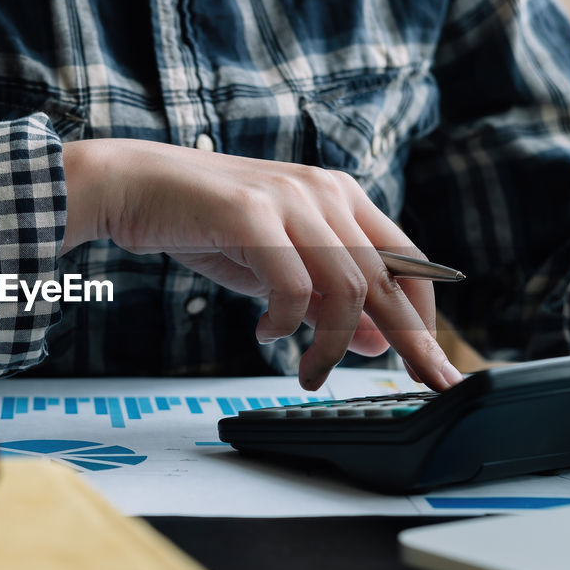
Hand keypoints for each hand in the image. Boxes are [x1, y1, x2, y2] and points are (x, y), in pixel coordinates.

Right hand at [61, 138, 461, 390]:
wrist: (138, 187)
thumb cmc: (208, 225)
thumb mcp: (279, 266)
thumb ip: (327, 297)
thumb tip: (377, 340)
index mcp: (340, 196)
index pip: (407, 260)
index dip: (424, 315)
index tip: (431, 363)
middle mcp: (325, 192)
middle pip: (387, 279)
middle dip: (407, 340)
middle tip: (415, 383)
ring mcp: (291, 200)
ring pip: (346, 289)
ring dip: (332, 344)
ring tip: (308, 371)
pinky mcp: (253, 215)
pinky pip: (293, 287)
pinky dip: (285, 322)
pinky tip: (265, 332)